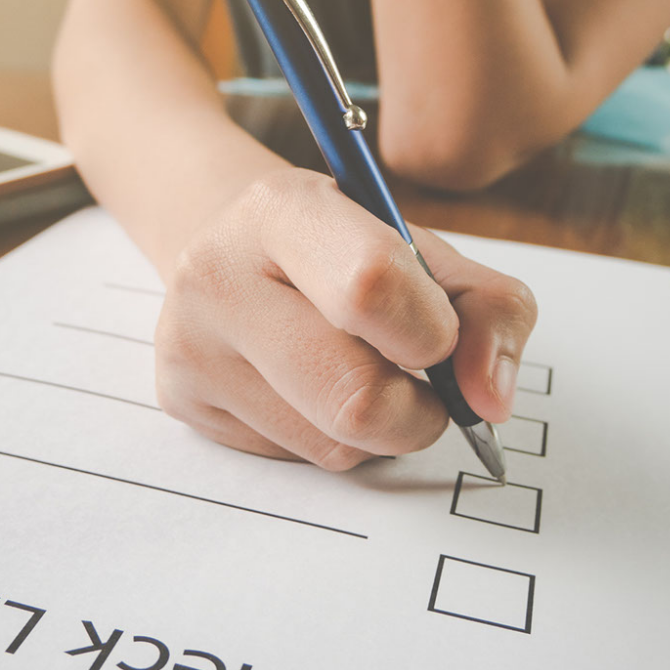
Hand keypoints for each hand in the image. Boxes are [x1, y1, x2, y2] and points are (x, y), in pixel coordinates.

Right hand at [155, 169, 536, 469]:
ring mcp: (188, 342)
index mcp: (282, 210)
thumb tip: (490, 403)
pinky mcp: (179, 398)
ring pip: (330, 446)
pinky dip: (326, 440)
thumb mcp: (421, 249)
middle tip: (419, 388)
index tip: (438, 340)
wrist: (233, 248)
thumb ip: (487, 310)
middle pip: (353, 397)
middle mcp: (217, 273)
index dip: (431, 334)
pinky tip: (307, 390)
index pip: (371, 287)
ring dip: (372, 433)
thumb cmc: (341, 251)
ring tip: (354, 375)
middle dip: (416, 413)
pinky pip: (293, 459)